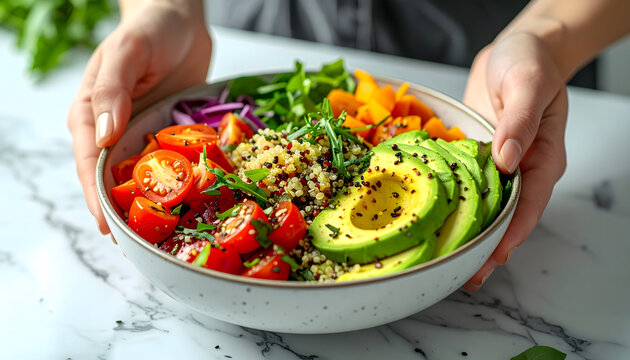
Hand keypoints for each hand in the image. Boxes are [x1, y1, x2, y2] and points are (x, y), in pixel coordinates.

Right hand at [67, 1, 210, 233]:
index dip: (97, 200)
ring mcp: (142, 135)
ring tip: (167, 236)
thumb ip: (113, 91)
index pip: (91, 165)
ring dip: (152, 205)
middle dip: (125, 213)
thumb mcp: (128, 52)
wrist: (179, 19)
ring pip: (142, 179)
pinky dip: (177, 184)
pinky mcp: (168, 134)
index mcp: (91, 115)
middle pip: (113, 181)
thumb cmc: (149, 29)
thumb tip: (105, 135)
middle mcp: (114, 131)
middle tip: (142, 245)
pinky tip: (191, 204)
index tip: (110, 229)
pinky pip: (171, 165)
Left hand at [462, 32, 567, 290]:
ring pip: (485, 208)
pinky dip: (453, 206)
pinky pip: (466, 187)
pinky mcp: (477, 158)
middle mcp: (521, 169)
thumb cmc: (529, 63)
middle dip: (487, 248)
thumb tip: (507, 159)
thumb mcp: (528, 85)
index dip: (511, 233)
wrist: (517, 50)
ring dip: (468, 235)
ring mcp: (499, 166)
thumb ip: (519, 121)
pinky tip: (433, 223)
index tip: (493, 255)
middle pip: (507, 217)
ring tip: (447, 264)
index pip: (529, 205)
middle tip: (464, 277)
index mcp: (542, 159)